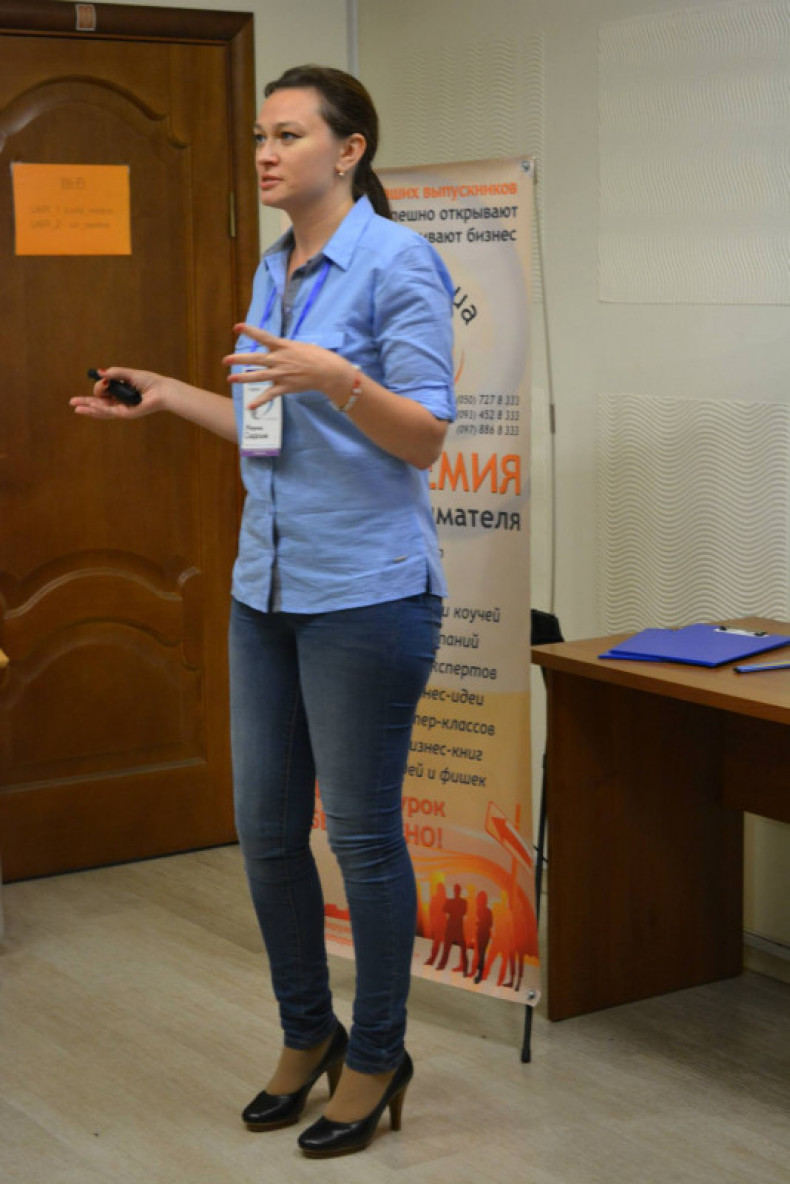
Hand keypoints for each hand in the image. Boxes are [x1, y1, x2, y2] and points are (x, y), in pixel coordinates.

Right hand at [69, 367, 166, 418]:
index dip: (99, 386)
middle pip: (98, 404)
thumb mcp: (128, 374)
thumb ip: (114, 373)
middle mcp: (119, 402)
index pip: (102, 392)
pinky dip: (100, 409)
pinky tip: (91, 407)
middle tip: (72, 403)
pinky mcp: (127, 413)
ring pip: (102, 410)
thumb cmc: (148, 381)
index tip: (104, 380)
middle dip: (85, 403)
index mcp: (119, 392)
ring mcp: (122, 409)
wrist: (161, 390)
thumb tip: (99, 372)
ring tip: (76, 409)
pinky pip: (111, 412)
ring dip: (89, 409)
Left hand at [223, 325, 351, 409]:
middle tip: (225, 360)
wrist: (327, 371)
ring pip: (258, 376)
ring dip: (243, 379)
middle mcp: (279, 359)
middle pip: (255, 359)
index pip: (263, 336)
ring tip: (230, 380)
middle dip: (239, 360)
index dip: (250, 331)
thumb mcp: (300, 346)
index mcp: (283, 346)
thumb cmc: (316, 356)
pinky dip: (259, 402)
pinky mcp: (285, 387)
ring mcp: (281, 374)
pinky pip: (270, 395)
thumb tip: (280, 348)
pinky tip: (249, 407)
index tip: (237, 327)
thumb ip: (286, 348)